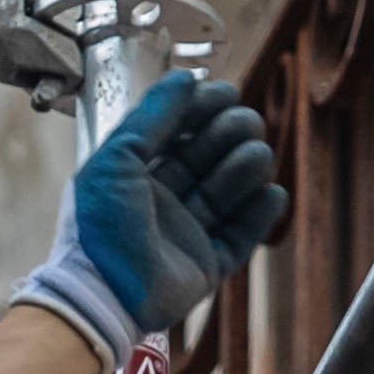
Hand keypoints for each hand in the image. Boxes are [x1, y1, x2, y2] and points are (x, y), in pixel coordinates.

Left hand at [12, 73, 288, 367]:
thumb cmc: (101, 226)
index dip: (202, 110)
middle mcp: (162, 201)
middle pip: (208, 159)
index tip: (226, 94)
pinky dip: (259, 215)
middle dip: (229, 135)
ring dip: (246, 169)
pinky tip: (272, 193)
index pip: (177, 133)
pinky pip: (240, 237)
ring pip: (227, 192)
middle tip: (246, 124)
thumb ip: (152, 117)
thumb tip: (183, 78)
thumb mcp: (117, 159)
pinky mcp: (206, 266)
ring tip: (256, 156)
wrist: (103, 295)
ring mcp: (186, 234)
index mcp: (135, 173)